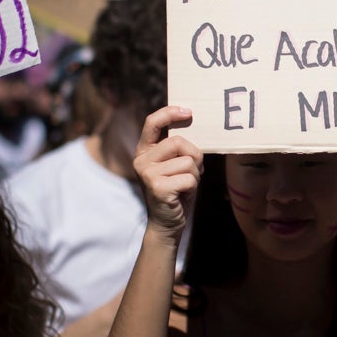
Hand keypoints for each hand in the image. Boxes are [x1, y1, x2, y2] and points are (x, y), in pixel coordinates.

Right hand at [133, 106, 201, 241]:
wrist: (166, 224)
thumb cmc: (175, 192)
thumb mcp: (173, 166)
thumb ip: (176, 149)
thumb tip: (192, 124)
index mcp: (144, 151)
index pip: (152, 122)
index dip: (169, 113)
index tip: (188, 112)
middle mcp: (141, 160)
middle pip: (177, 142)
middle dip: (193, 156)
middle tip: (192, 172)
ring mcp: (147, 174)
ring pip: (187, 162)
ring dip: (194, 175)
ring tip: (184, 186)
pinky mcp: (158, 187)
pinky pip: (189, 178)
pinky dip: (193, 187)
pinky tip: (183, 195)